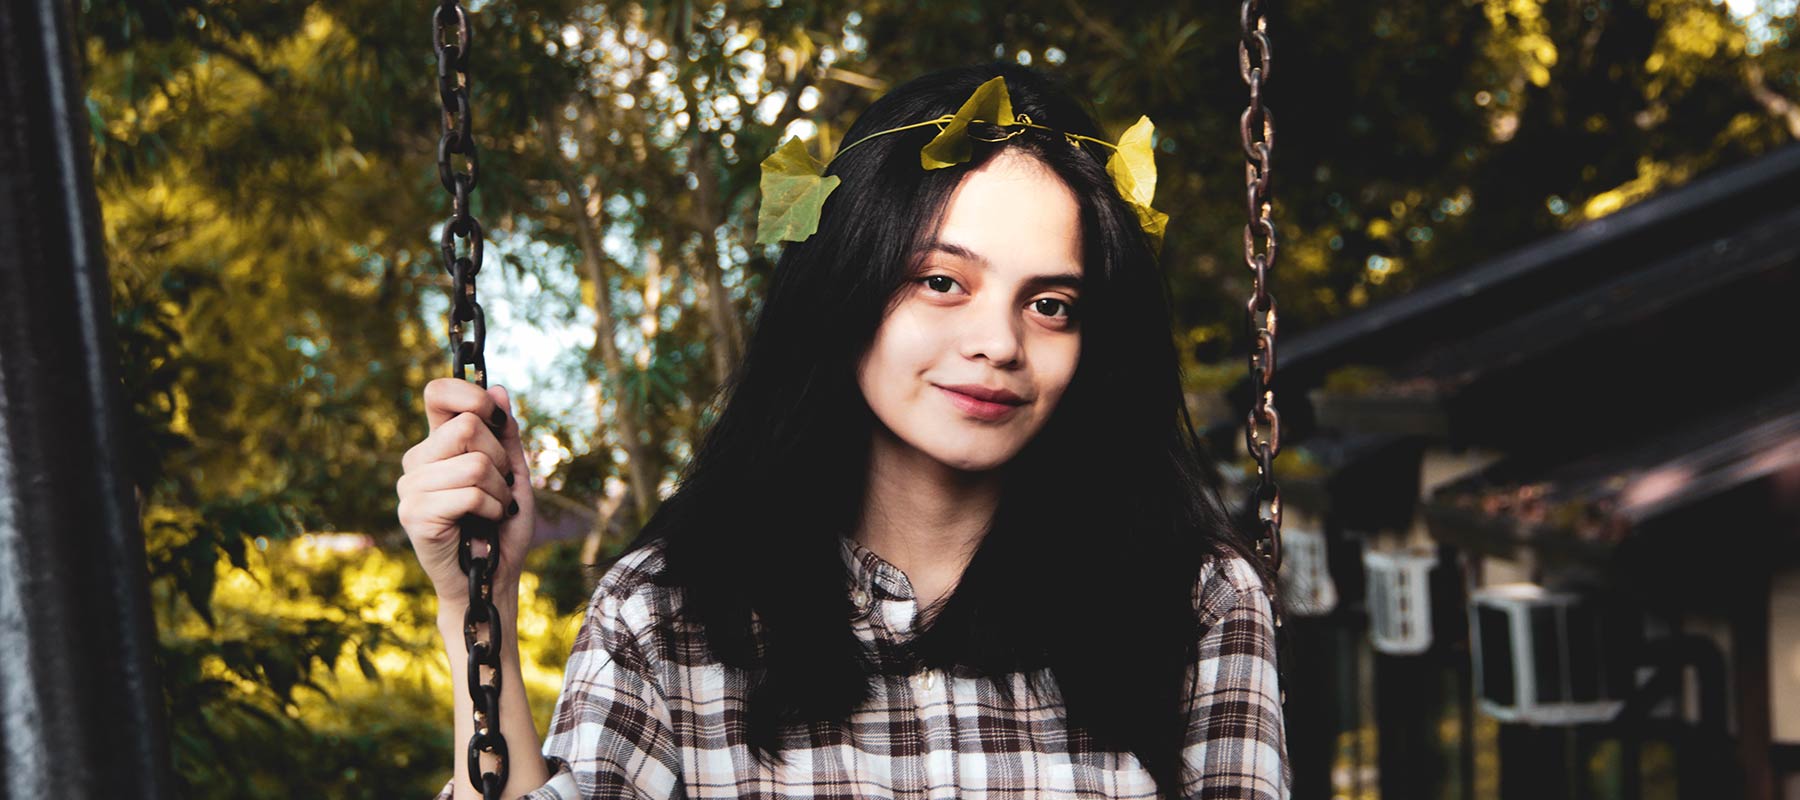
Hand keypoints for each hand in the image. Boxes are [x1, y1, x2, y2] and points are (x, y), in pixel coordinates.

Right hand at [396, 378, 534, 606]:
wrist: (492, 578)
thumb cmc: (501, 526)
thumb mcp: (512, 473)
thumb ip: (505, 434)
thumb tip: (497, 389)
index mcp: (438, 444)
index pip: (438, 392)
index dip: (470, 395)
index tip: (496, 419)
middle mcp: (418, 460)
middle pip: (468, 426)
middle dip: (500, 458)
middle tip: (501, 486)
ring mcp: (411, 487)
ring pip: (474, 463)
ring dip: (500, 490)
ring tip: (494, 510)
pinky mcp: (414, 514)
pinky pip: (469, 493)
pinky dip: (492, 508)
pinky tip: (486, 524)